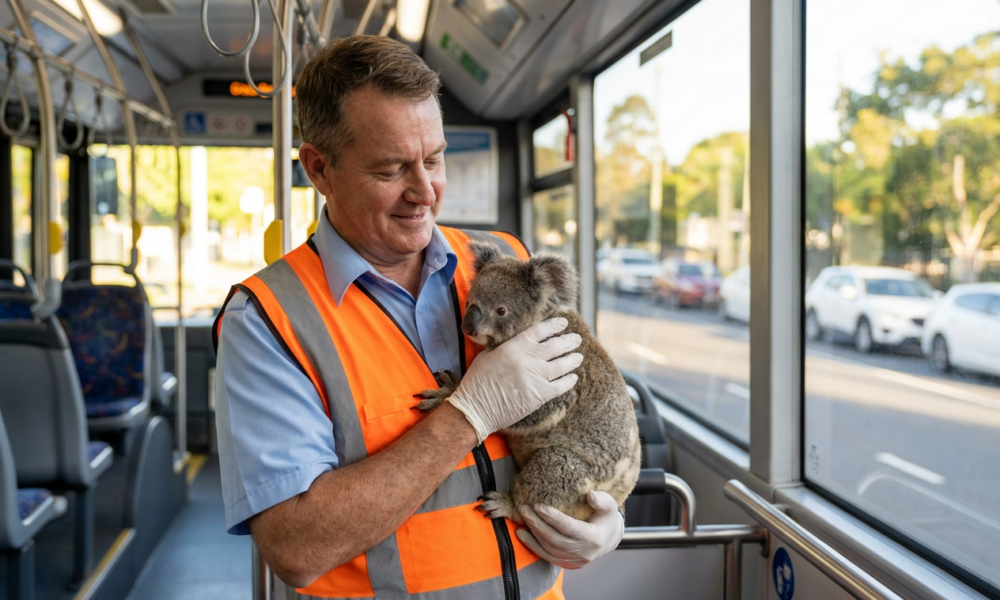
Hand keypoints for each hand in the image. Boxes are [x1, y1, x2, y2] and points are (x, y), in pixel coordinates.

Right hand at [448, 318, 582, 443]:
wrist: (476, 408)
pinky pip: (561, 386)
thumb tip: (515, 343)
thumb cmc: (477, 382)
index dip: (554, 325)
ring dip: (572, 359)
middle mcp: (528, 358)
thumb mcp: (487, 355)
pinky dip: (569, 381)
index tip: (563, 323)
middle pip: (555, 345)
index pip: (540, 330)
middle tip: (577, 339)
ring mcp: (536, 376)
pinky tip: (573, 378)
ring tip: (578, 356)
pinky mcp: (540, 395)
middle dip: (569, 341)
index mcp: (514, 346)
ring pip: (562, 365)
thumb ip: (504, 347)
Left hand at [515, 491, 623, 569]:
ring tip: (524, 516)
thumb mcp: (609, 506)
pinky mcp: (567, 564)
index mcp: (594, 538)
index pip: (569, 527)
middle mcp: (584, 553)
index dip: (553, 517)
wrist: (609, 539)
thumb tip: (590, 494)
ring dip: (534, 532)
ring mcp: (575, 561)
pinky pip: (547, 556)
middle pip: (555, 539)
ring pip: (549, 548)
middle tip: (525, 508)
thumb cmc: (607, 518)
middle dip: (537, 523)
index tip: (538, 505)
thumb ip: (601, 500)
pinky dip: (533, 545)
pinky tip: (521, 534)